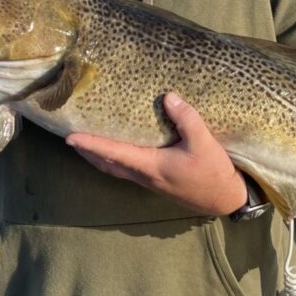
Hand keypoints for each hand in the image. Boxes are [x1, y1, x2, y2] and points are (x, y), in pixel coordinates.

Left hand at [66, 92, 247, 215]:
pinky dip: (113, 160)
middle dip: (87, 152)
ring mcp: (150, 181)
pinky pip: (126, 170)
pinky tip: (117, 151)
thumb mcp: (204, 143)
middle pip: (107, 164)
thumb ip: (187, 119)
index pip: (114, 153)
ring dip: (97, 157)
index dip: (91, 144)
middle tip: (70, 138)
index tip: (70, 137)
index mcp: (151, 166)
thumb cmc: (213, 172)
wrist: (225, 198)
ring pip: (115, 169)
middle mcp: (144, 176)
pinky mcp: (157, 182)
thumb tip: (169, 97)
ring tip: (85, 144)